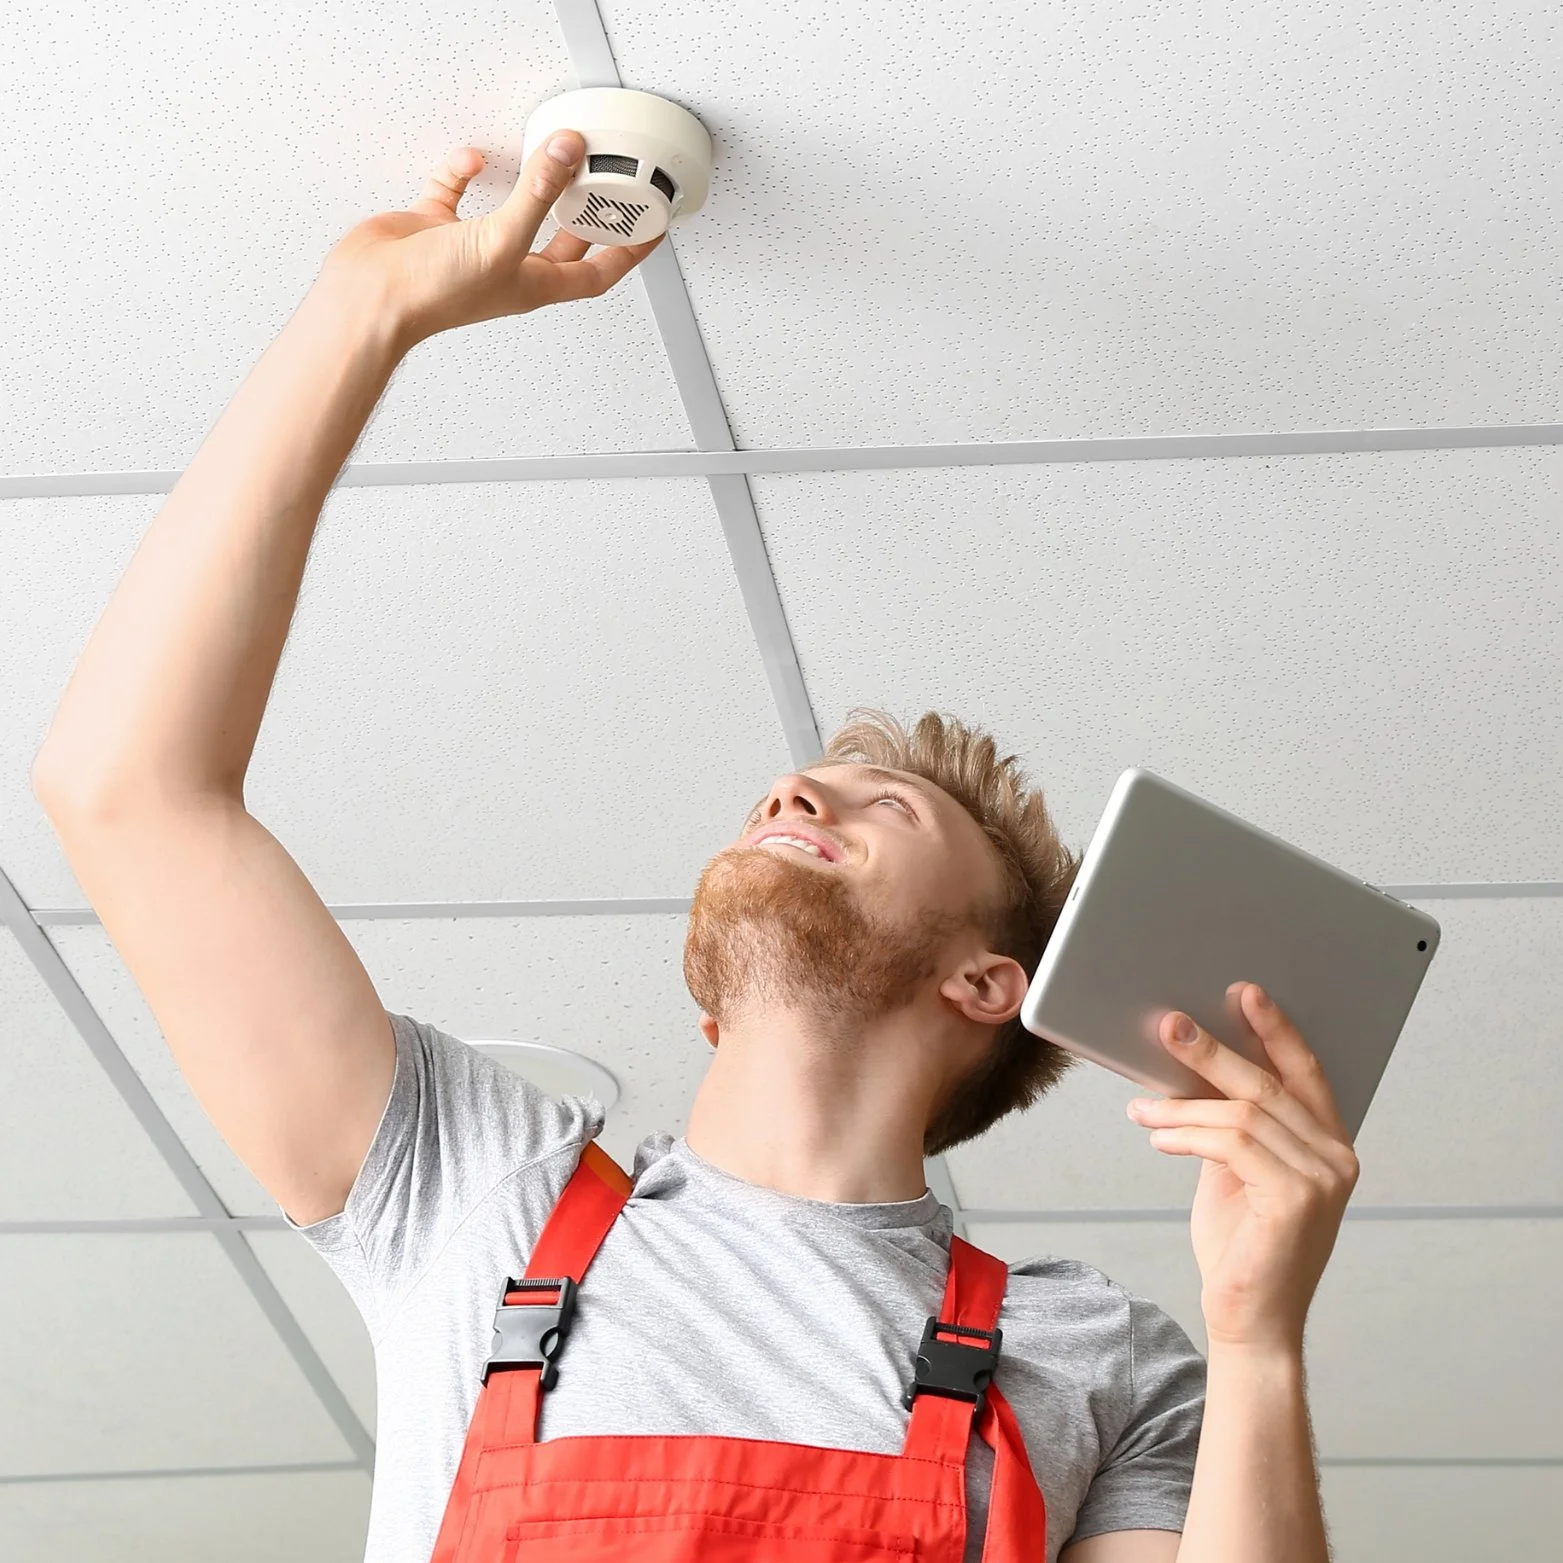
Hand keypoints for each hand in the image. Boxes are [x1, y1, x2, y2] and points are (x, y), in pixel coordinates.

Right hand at [318, 133, 663, 346]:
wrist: (371, 298)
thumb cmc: (436, 293)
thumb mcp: (502, 238)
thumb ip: (538, 192)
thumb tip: (569, 151)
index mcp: (534, 285)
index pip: (598, 273)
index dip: (629, 253)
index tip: (652, 228)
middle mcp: (507, 268)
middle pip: (561, 243)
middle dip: (587, 216)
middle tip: (610, 184)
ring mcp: (472, 248)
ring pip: (513, 213)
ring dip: (531, 186)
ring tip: (553, 156)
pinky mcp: (436, 229)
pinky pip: (456, 194)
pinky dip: (464, 172)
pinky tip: (473, 159)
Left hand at [1126, 983, 1360, 1353]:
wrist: (1249, 1320)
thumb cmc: (1241, 1245)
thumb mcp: (1233, 1170)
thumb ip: (1230, 1125)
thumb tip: (1189, 1067)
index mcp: (1327, 1144)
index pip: (1305, 1073)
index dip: (1276, 1031)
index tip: (1243, 993)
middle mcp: (1336, 1157)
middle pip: (1269, 1084)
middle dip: (1214, 1050)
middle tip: (1169, 1026)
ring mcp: (1322, 1179)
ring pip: (1244, 1113)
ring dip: (1183, 1103)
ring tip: (1143, 1107)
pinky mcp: (1296, 1200)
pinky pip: (1232, 1144)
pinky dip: (1187, 1133)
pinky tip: (1158, 1135)